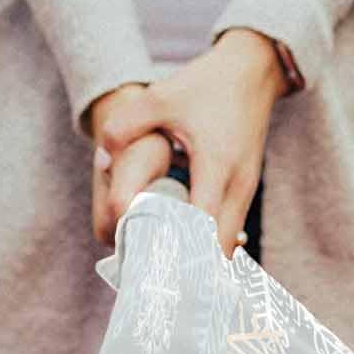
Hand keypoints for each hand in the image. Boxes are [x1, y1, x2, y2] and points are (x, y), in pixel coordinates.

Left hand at [90, 29, 288, 259]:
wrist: (252, 70)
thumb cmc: (207, 84)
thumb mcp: (162, 97)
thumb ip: (126, 125)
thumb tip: (101, 158)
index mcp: (216, 166)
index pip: (202, 229)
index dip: (180, 254)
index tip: (156, 272)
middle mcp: (237, 185)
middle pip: (219, 250)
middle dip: (191, 270)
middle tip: (158, 283)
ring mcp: (246, 191)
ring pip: (227, 245)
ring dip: (201, 260)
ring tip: (168, 272)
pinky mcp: (245, 191)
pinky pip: (229, 231)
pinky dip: (209, 246)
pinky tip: (183, 251)